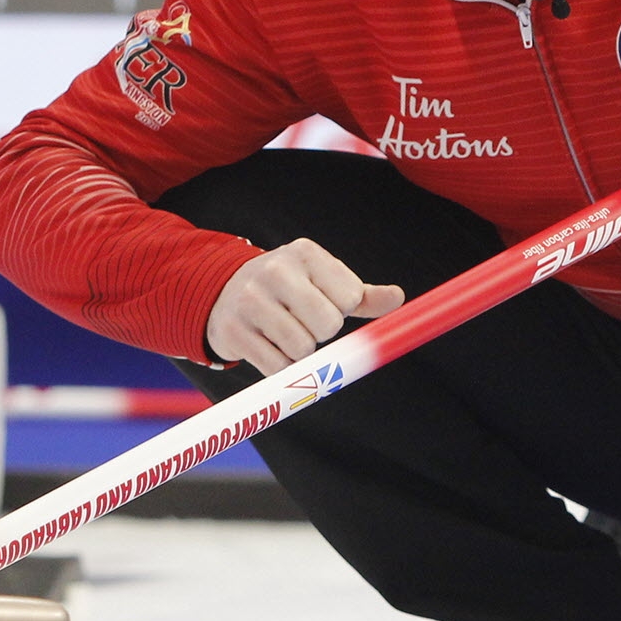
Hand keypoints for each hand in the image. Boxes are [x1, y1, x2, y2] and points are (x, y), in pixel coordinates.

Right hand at [206, 239, 403, 374]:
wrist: (222, 293)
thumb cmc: (288, 291)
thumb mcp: (323, 283)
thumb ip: (363, 295)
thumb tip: (398, 298)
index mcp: (305, 253)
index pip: (350, 297)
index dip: (342, 310)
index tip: (323, 303)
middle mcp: (275, 270)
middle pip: (327, 324)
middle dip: (322, 333)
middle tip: (304, 323)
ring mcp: (250, 299)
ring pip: (302, 348)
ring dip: (301, 353)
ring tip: (285, 334)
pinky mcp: (233, 330)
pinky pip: (276, 366)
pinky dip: (280, 367)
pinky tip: (269, 347)